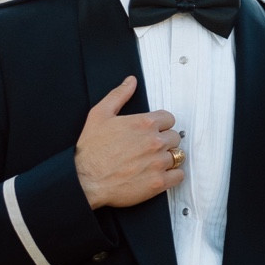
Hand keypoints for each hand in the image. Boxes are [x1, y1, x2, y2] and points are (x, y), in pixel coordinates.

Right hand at [74, 76, 186, 209]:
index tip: (152, 132)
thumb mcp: (100, 114)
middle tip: (150, 148)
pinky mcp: (159, 182)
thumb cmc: (91, 150)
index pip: (169, 119)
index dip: (161, 125)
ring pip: (177, 156)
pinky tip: (160, 174)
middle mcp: (154, 142)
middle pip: (175, 137)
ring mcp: (158, 163)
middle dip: (164, 141)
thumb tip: (131, 82)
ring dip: (168, 158)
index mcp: (144, 123)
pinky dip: (172, 175)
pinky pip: (179, 176)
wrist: (85, 180)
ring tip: (152, 162)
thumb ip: (119, 95)